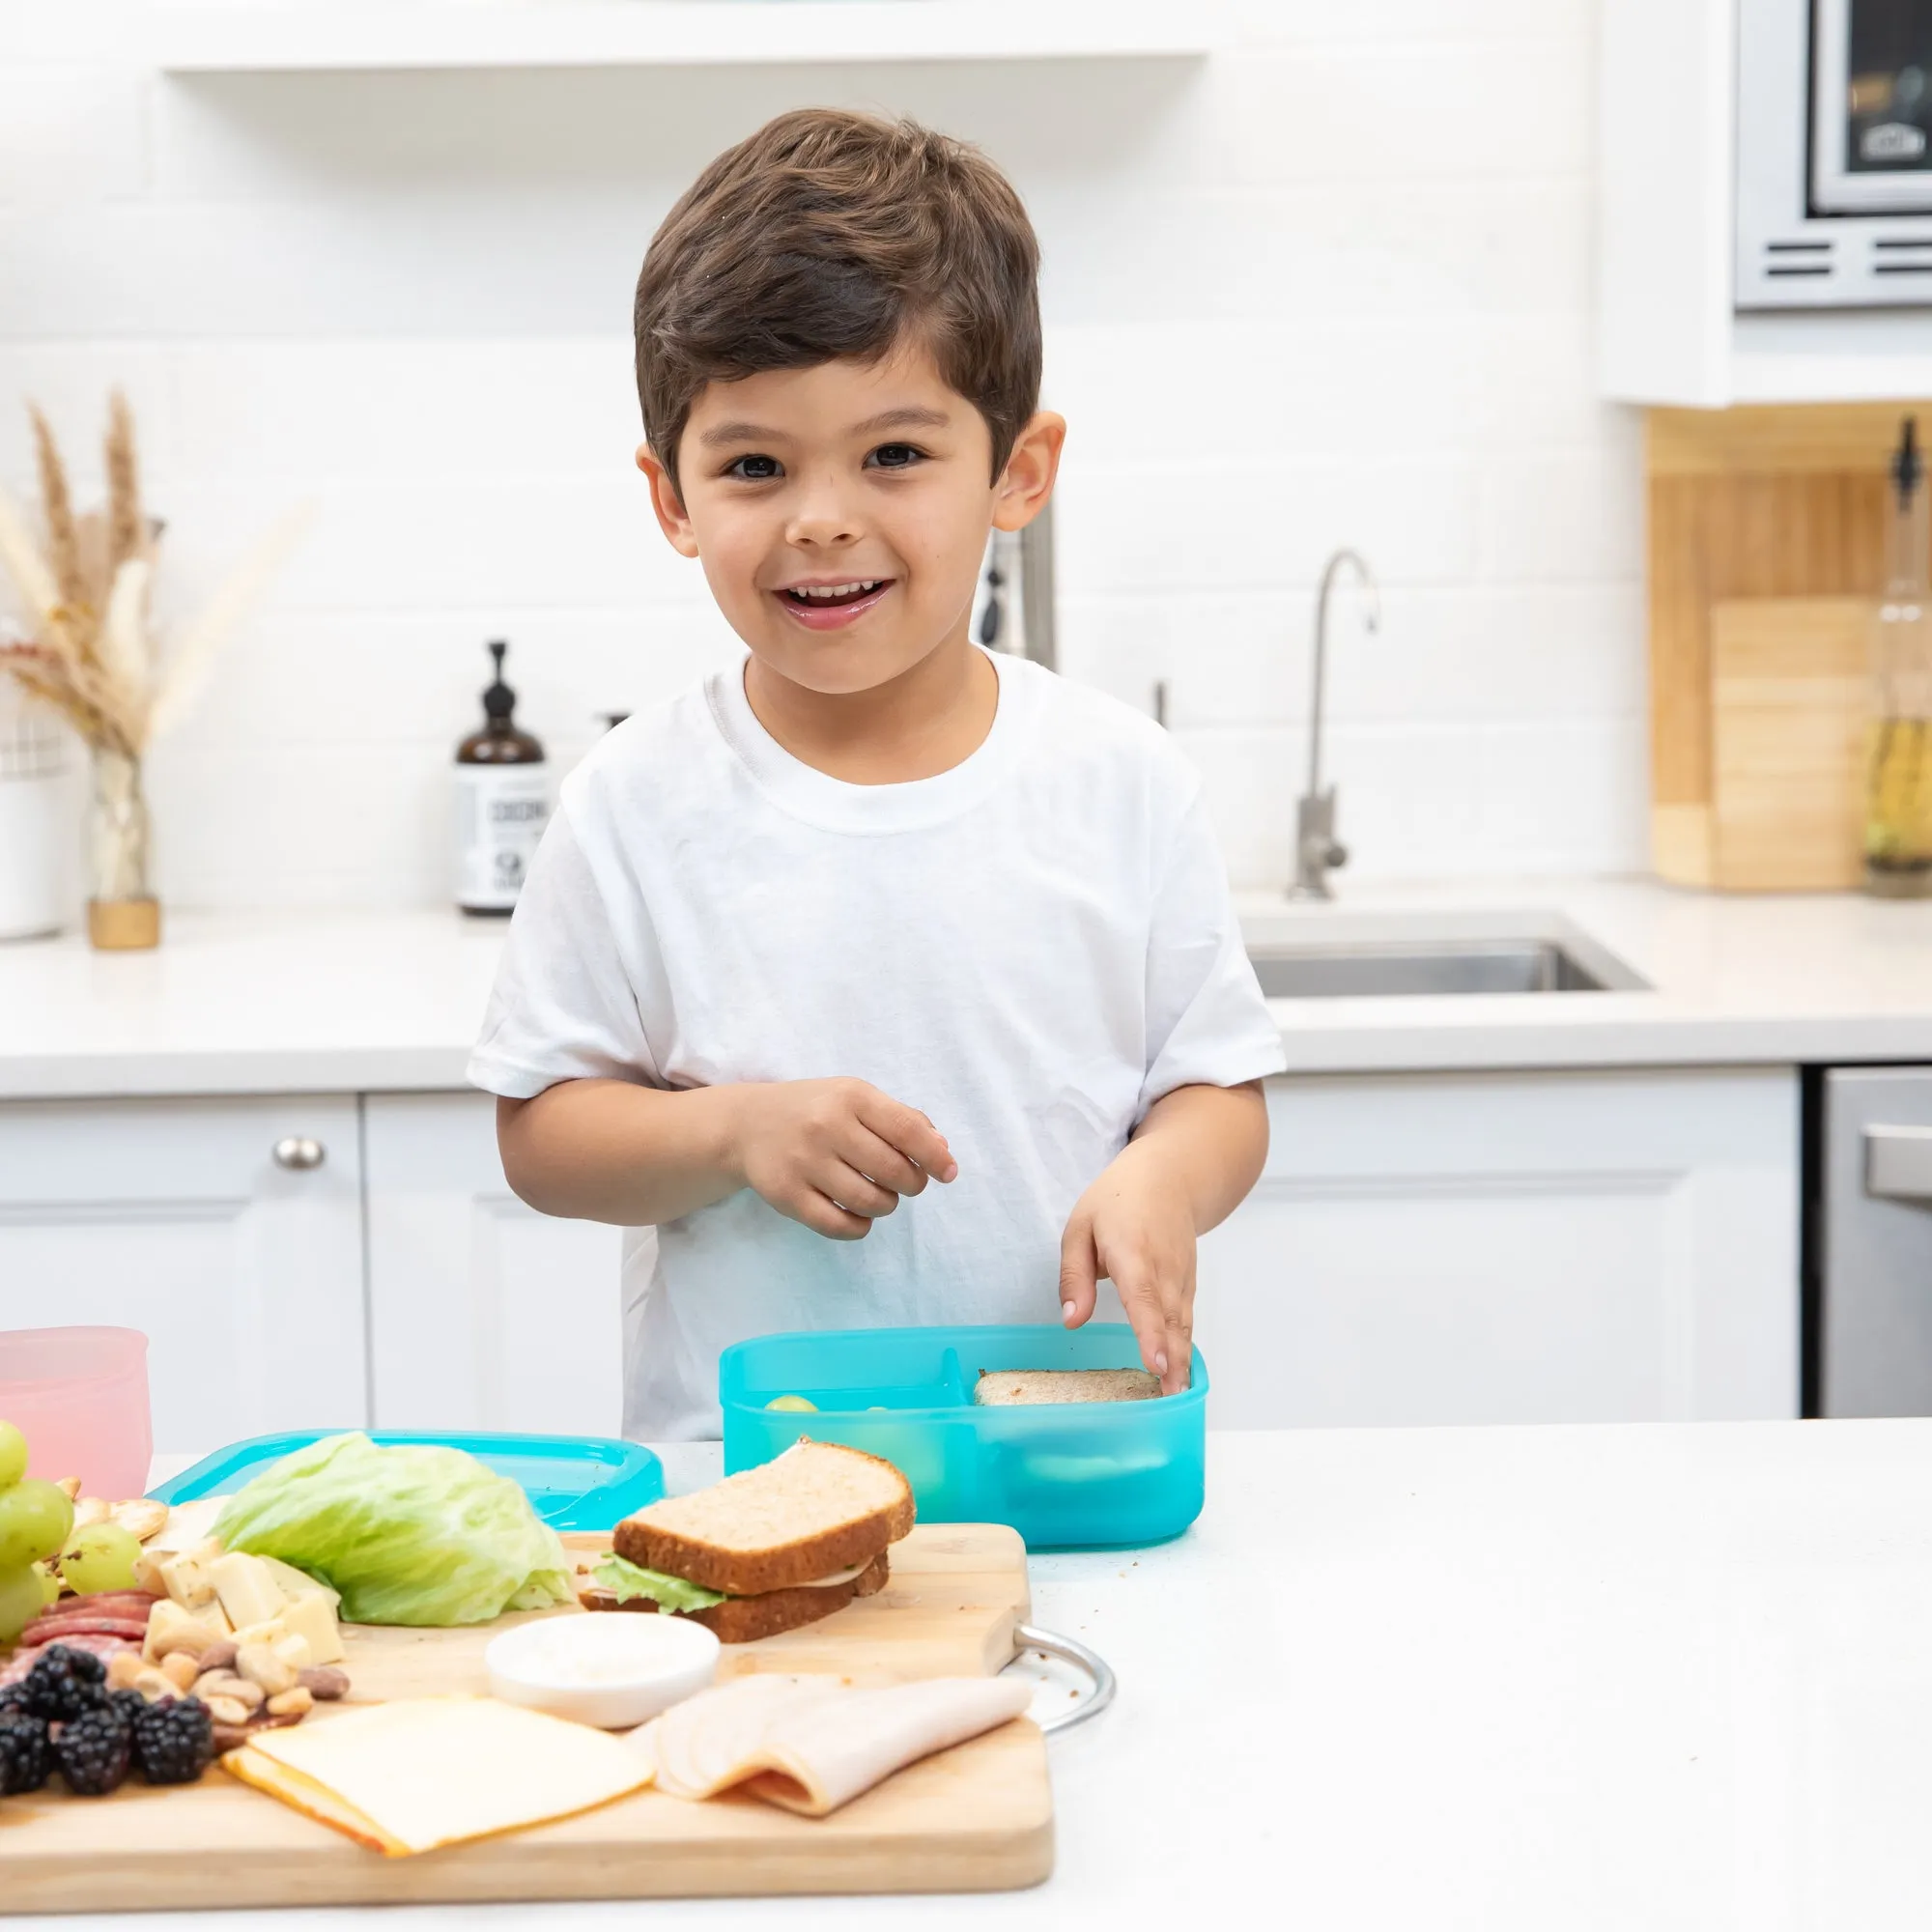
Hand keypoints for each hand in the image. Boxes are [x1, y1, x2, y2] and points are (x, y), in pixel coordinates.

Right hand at [727, 1078, 956, 1240]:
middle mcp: (827, 1126)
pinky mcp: (786, 1195)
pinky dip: (859, 1226)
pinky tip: (857, 1215)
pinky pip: (839, 1226)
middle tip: (905, 1182)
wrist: (747, 1124)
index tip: (948, 1173)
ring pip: (870, 1202)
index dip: (935, 1157)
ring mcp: (804, 1162)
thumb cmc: (816, 1110)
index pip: (908, 1131)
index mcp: (851, 1097)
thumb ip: (901, 1119)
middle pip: (894, 1172)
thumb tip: (942, 1150)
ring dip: (886, 1205)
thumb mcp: (856, 1098)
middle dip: (912, 1184)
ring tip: (877, 1194)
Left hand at [1058, 1143, 1195, 1395]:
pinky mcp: (1188, 1282)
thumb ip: (1075, 1276)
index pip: (1144, 1299)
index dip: (1150, 1334)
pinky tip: (1180, 1371)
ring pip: (1183, 1322)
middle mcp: (1164, 1269)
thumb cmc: (1117, 1200)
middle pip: (1169, 1319)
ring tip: (1176, 1393)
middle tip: (1169, 1398)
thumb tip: (1071, 1320)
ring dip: (1181, 1359)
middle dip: (1170, 1360)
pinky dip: (1185, 1345)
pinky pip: (1187, 1317)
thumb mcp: (1081, 1228)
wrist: (1170, 1175)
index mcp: (1133, 1253)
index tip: (1155, 1364)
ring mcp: (1181, 1276)